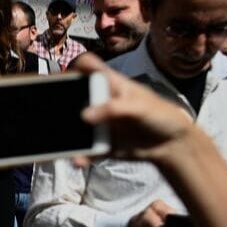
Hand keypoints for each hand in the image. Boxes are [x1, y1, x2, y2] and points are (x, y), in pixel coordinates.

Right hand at [73, 53, 195, 165]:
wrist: (173, 145)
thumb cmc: (161, 116)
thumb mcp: (140, 107)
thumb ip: (113, 109)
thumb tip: (84, 117)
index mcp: (111, 85)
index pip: (90, 66)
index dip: (76, 67)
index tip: (64, 77)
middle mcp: (101, 102)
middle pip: (76, 96)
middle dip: (62, 103)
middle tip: (53, 112)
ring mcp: (100, 123)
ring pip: (77, 126)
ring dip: (68, 133)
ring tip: (61, 142)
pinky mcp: (102, 143)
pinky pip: (87, 150)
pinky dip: (81, 156)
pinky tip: (78, 160)